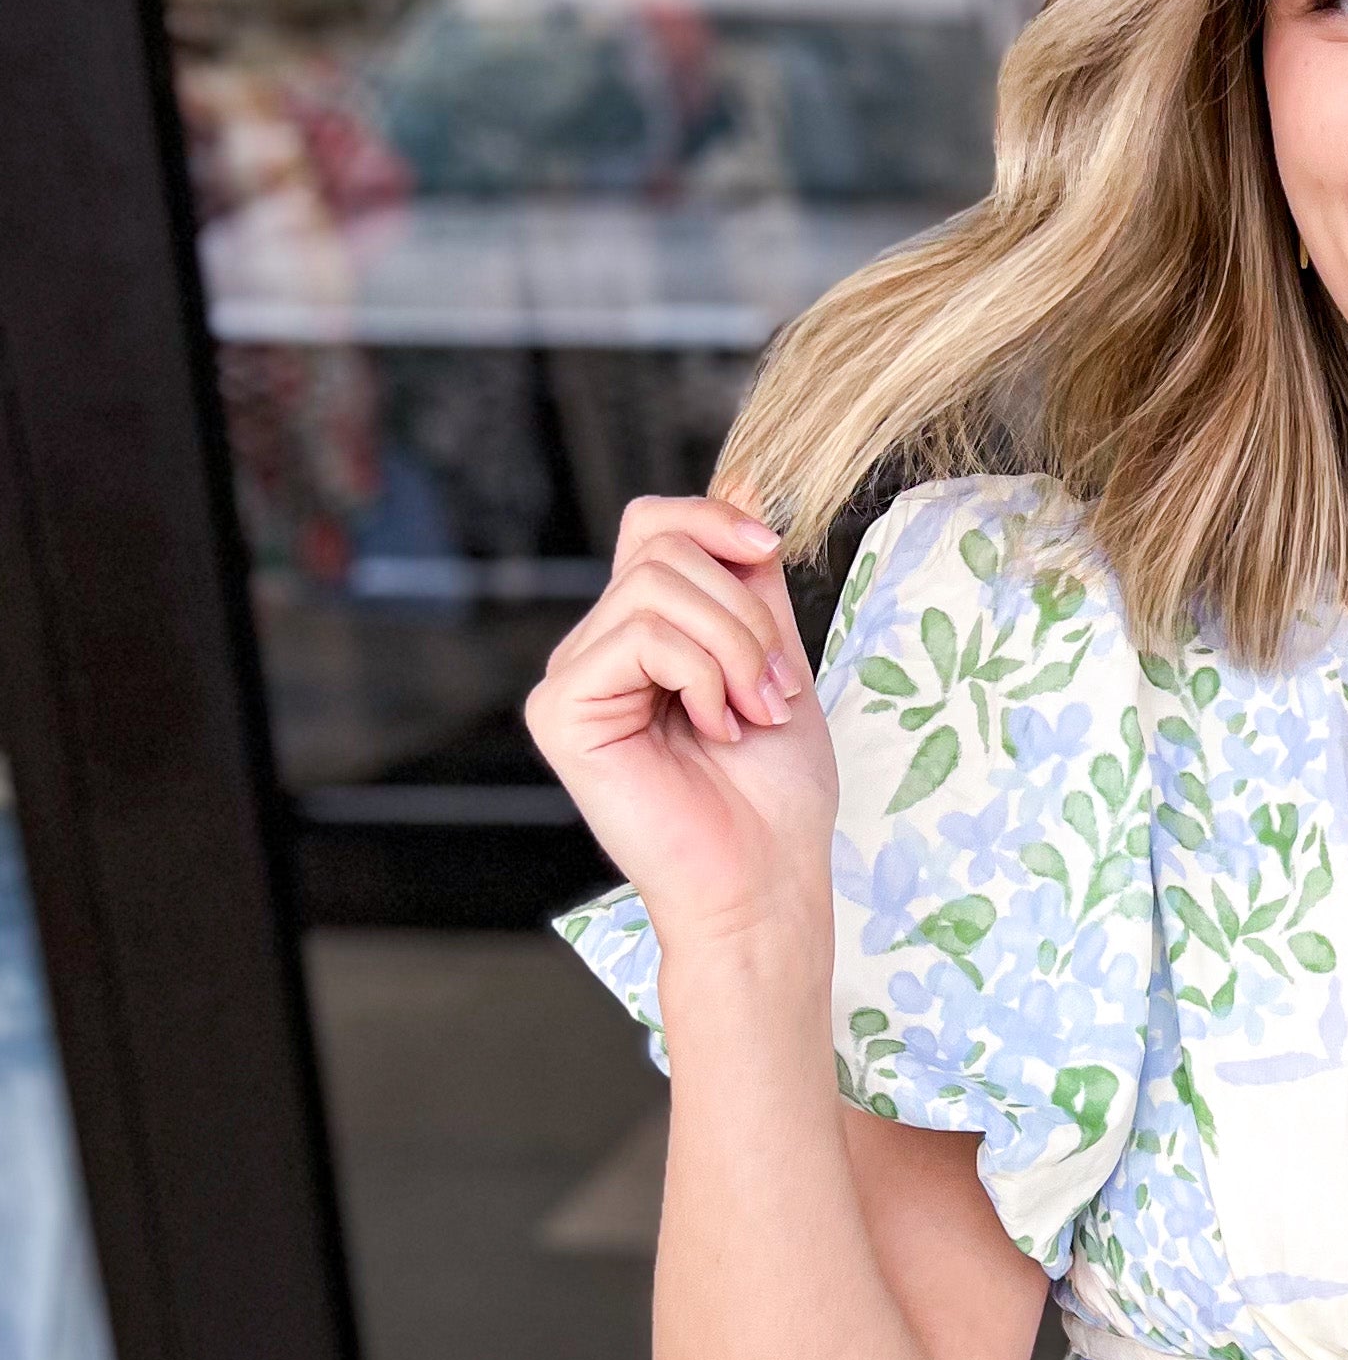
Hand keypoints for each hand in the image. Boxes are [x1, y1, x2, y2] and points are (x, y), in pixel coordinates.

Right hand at [525, 497, 836, 942]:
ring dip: (734, 648)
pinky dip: (702, 674)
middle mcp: (596, 650)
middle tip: (772, 691)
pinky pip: (641, 636)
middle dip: (744, 613)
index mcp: (642, 636)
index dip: (714, 520)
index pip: (653, 525)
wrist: (766, 879)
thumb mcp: (775, 657)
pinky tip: (713, 730)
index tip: (771, 551)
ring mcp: (571, 680)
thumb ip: (748, 579)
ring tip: (751, 714)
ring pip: (657, 587)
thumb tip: (741, 479)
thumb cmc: (775, 793)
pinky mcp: (560, 711)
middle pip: (661, 546)